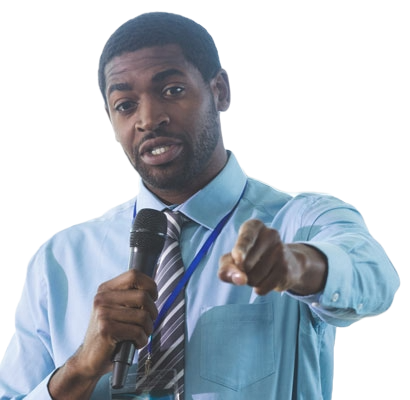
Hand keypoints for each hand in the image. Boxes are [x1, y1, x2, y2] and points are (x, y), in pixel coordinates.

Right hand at [48, 269, 158, 398]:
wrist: (88, 359)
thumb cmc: (110, 333)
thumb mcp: (117, 308)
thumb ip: (131, 296)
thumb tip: (153, 288)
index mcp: (106, 289)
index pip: (134, 275)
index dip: (150, 285)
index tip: (153, 298)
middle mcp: (102, 298)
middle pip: (143, 296)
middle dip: (153, 312)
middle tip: (148, 323)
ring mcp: (102, 313)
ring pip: (143, 316)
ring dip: (148, 329)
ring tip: (140, 334)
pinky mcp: (106, 329)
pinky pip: (137, 332)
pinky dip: (142, 340)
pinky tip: (134, 343)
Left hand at [218, 219, 326, 294]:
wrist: (285, 263)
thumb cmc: (251, 256)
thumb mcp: (233, 257)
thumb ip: (226, 267)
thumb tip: (238, 279)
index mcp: (254, 226)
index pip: (246, 238)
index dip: (240, 249)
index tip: (237, 258)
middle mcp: (270, 234)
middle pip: (244, 265)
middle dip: (241, 272)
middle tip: (249, 264)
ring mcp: (280, 251)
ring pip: (252, 278)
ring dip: (251, 281)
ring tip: (261, 270)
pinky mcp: (286, 269)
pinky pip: (262, 287)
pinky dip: (260, 288)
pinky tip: (268, 278)